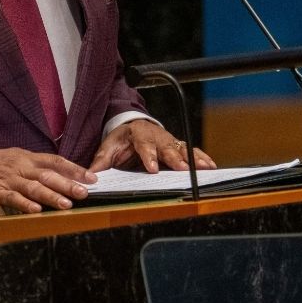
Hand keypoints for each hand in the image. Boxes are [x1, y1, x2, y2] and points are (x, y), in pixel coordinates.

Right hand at [0, 146, 96, 213]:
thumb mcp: (11, 160)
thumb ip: (31, 167)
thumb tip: (54, 175)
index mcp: (25, 157)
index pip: (55, 161)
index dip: (74, 169)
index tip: (91, 177)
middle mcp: (19, 166)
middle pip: (48, 174)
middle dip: (68, 183)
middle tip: (85, 192)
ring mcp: (6, 179)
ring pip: (33, 187)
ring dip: (51, 195)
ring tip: (67, 204)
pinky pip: (11, 198)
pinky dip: (24, 204)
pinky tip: (36, 210)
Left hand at [89, 119, 216, 172]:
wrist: (131, 127)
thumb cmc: (121, 139)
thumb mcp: (108, 147)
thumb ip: (101, 161)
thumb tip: (92, 175)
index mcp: (138, 134)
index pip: (144, 144)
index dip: (149, 156)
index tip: (152, 168)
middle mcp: (156, 136)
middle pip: (166, 147)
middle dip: (174, 159)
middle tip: (181, 170)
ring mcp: (169, 141)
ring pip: (182, 149)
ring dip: (193, 159)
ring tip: (204, 168)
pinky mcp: (177, 147)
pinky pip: (191, 152)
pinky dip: (201, 158)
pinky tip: (210, 166)